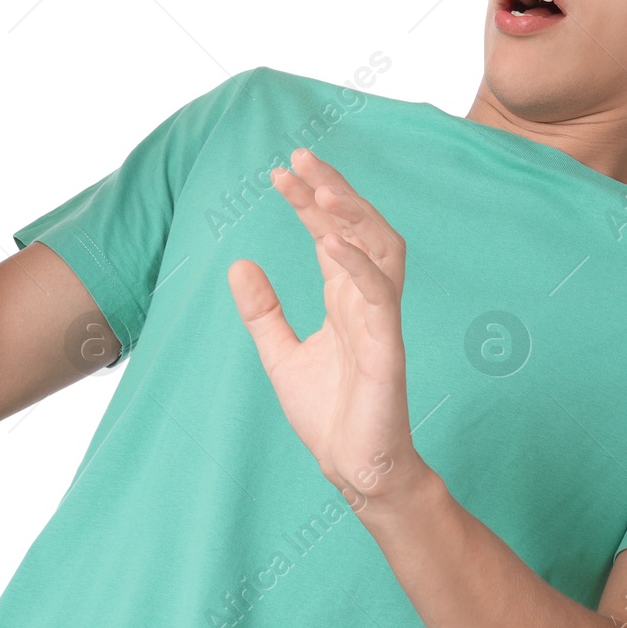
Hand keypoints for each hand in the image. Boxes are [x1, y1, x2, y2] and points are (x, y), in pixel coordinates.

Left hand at [227, 147, 428, 513]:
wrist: (354, 469)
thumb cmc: (328, 414)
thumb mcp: (279, 353)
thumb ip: (262, 310)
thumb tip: (238, 264)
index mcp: (345, 298)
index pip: (331, 233)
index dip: (307, 200)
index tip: (279, 172)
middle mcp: (367, 299)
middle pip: (362, 227)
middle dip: (334, 190)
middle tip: (301, 158)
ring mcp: (381, 320)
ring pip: (382, 248)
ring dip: (354, 216)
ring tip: (320, 190)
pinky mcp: (388, 347)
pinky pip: (380, 295)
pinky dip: (357, 264)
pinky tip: (329, 242)